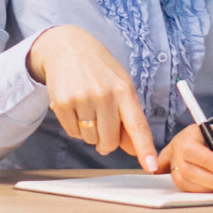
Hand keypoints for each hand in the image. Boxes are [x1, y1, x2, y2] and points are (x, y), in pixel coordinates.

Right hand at [26, 26, 157, 171]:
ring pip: (90, 139)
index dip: (144, 148)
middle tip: (103, 122)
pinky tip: (75, 106)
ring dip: (90, 132)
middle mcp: (104, 94)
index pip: (137, 125)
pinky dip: (75, 127)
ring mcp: (82, 98)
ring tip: (88, 107)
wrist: (66, 46)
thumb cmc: (99, 69)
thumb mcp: (120, 86)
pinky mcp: (62, 103)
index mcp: (124, 90)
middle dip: (107, 140)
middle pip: (110, 141)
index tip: (150, 165)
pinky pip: (73, 133)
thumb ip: (128, 117)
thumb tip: (133, 149)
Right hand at [165, 121, 212, 192]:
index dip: (208, 162)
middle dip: (210, 179)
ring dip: (206, 188)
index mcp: (192, 133)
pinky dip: (199, 191)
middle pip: (185, 168)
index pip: (191, 149)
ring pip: (183, 181)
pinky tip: (210, 188)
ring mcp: (174, 162)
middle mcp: (179, 146)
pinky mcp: (175, 175)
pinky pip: (182, 188)